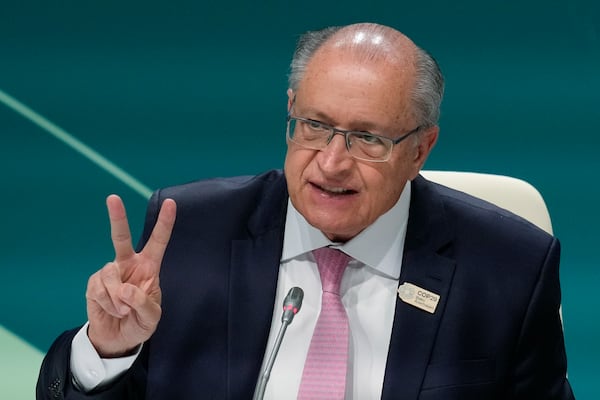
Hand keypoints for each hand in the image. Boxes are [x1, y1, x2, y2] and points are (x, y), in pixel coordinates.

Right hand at [85, 194, 175, 356]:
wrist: (118, 339)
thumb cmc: (140, 323)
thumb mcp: (151, 317)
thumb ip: (143, 303)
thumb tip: (126, 289)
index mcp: (149, 267)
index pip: (158, 241)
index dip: (164, 223)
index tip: (171, 203)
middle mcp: (128, 264)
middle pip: (121, 237)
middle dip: (117, 217)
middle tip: (113, 198)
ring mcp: (110, 273)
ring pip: (110, 275)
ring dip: (117, 298)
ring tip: (123, 311)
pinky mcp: (94, 283)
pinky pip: (98, 289)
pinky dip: (107, 304)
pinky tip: (112, 310)